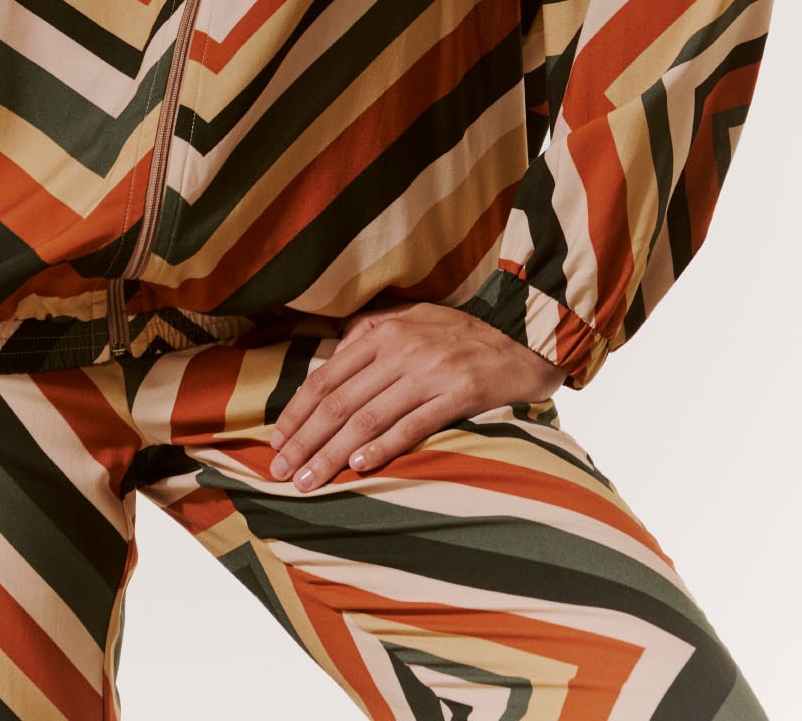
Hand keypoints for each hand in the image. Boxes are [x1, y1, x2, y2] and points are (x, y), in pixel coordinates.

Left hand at [268, 301, 568, 490]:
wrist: (525, 337)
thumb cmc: (463, 334)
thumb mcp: (413, 319)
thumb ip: (370, 334)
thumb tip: (331, 359)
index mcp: (383, 332)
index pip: (326, 377)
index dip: (298, 412)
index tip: (277, 442)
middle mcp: (402, 349)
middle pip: (340, 402)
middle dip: (306, 440)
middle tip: (282, 472)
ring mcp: (431, 371)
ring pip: (369, 418)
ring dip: (333, 454)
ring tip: (309, 481)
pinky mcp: (459, 393)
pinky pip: (413, 425)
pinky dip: (383, 448)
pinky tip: (359, 467)